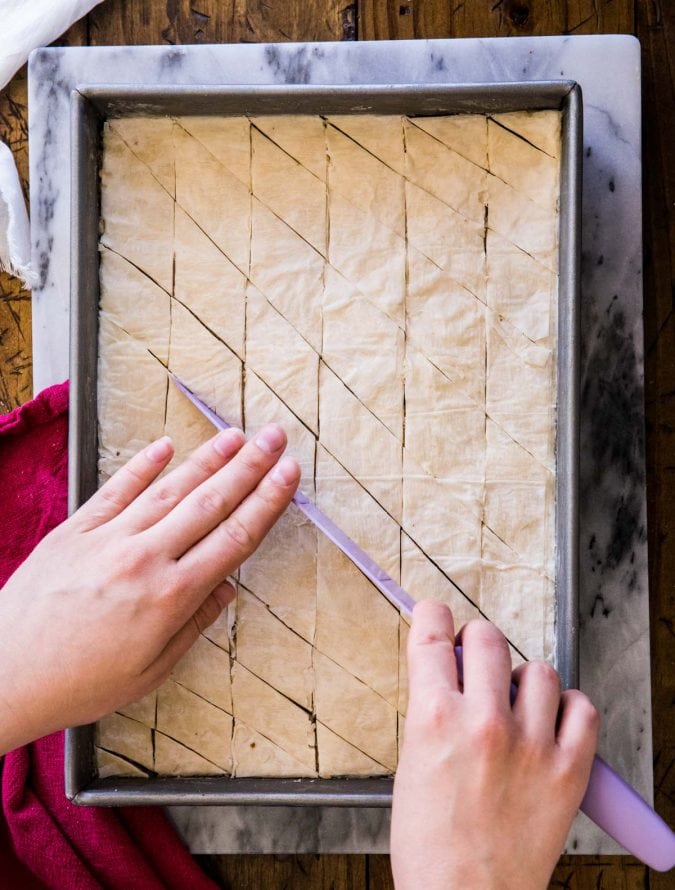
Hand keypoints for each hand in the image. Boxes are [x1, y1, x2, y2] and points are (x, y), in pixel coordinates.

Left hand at [0, 424, 298, 754]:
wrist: (3, 674)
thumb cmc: (78, 683)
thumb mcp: (150, 671)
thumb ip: (194, 625)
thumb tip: (227, 589)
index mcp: (170, 597)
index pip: (234, 538)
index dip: (266, 502)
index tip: (289, 475)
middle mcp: (145, 559)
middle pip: (210, 503)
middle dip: (249, 467)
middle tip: (276, 437)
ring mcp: (109, 539)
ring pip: (170, 489)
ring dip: (207, 459)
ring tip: (236, 435)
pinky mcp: (76, 530)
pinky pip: (117, 489)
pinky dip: (142, 466)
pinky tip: (166, 445)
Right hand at [391, 601, 598, 889]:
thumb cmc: (430, 846)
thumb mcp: (412, 762)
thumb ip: (434, 710)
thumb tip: (455, 673)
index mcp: (434, 717)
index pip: (434, 635)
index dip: (434, 616)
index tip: (437, 615)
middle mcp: (484, 721)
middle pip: (489, 638)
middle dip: (479, 642)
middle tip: (478, 659)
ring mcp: (531, 744)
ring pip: (539, 670)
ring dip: (525, 679)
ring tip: (517, 704)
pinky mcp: (569, 770)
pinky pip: (582, 708)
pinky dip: (568, 708)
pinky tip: (552, 722)